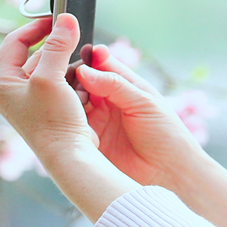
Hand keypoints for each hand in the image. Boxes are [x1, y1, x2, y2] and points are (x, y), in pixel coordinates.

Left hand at [0, 14, 97, 163]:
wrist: (69, 156)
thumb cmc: (53, 120)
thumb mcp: (52, 77)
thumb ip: (58, 45)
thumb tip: (65, 19)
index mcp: (1, 81)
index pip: (15, 41)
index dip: (36, 27)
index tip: (57, 19)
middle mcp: (10, 91)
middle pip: (36, 55)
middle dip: (58, 49)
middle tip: (76, 41)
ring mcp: (28, 101)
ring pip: (50, 70)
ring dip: (68, 66)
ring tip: (81, 70)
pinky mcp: (45, 109)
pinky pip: (59, 84)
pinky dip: (72, 81)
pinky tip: (82, 88)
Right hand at [75, 44, 226, 226]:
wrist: (169, 173)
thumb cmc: (166, 134)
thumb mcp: (144, 102)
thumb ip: (115, 85)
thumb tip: (85, 70)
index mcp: (125, 87)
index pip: (101, 65)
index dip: (87, 59)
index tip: (73, 53)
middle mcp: (108, 102)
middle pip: (82, 82)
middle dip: (71, 78)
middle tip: (59, 75)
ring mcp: (97, 121)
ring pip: (73, 103)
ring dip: (66, 98)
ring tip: (58, 94)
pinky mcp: (89, 141)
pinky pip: (72, 126)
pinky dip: (65, 120)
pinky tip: (59, 116)